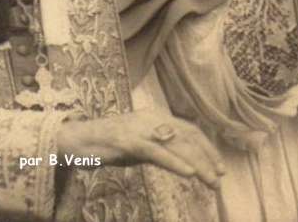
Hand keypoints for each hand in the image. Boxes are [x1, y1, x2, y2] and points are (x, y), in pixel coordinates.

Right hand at [56, 110, 224, 187]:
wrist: (77, 139)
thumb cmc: (107, 144)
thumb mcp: (138, 144)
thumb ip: (158, 147)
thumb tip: (181, 158)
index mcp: (154, 116)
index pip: (188, 129)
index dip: (206, 147)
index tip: (219, 166)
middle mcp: (150, 118)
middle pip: (188, 135)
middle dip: (207, 157)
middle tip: (220, 177)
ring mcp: (140, 129)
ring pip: (177, 144)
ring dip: (198, 164)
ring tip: (212, 181)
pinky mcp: (128, 141)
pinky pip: (158, 153)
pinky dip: (177, 163)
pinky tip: (189, 174)